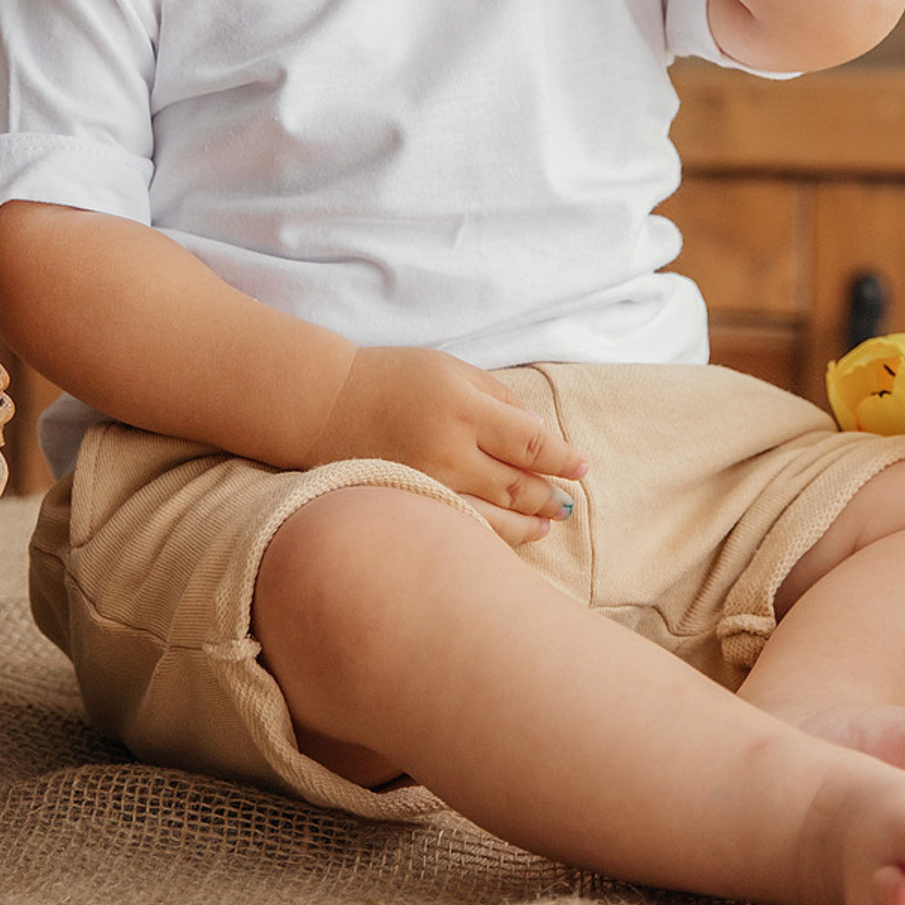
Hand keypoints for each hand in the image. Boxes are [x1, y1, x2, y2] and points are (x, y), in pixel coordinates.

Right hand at [304, 348, 588, 547]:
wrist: (323, 405)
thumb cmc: (392, 378)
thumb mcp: (451, 369)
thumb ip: (498, 398)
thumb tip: (538, 435)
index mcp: (465, 409)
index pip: (532, 444)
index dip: (563, 459)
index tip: (581, 467)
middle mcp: (450, 452)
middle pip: (517, 485)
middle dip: (550, 495)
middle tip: (569, 501)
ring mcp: (428, 485)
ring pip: (493, 517)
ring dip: (528, 524)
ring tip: (549, 524)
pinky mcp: (409, 506)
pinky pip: (460, 529)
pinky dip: (491, 536)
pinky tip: (508, 536)